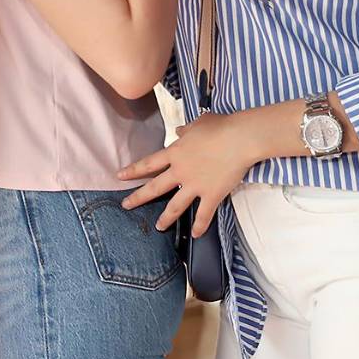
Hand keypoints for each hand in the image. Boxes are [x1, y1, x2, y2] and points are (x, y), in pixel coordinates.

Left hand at [118, 112, 256, 236]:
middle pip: (155, 187)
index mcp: (175, 153)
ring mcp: (195, 185)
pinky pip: (203, 214)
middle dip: (138, 197)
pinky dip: (199, 226)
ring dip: (166, 218)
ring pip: (175, 206)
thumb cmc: (220, 127)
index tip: (120, 176)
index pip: (148, 163)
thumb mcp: (198, 124)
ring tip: (159, 227)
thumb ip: (186, 130)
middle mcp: (180, 171)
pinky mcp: (212, 194)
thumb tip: (179, 131)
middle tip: (126, 205)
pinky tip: (195, 235)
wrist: (239, 138)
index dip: (133, 170)